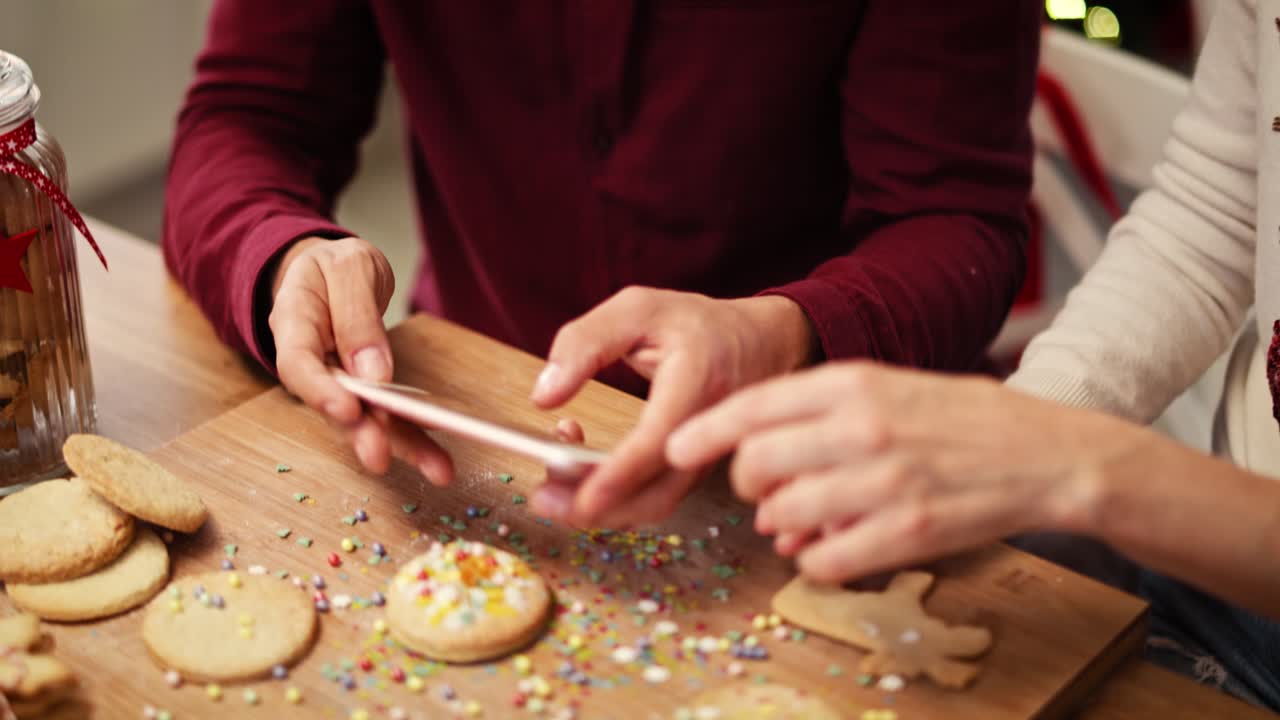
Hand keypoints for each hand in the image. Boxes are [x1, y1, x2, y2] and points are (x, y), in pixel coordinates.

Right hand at [267, 236, 452, 482]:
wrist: (331, 270)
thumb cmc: (334, 266)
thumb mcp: (349, 267)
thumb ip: (357, 315)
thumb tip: (373, 372)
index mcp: (293, 321)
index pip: (298, 364)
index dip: (320, 392)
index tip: (348, 411)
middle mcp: (311, 361)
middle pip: (332, 404)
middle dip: (361, 433)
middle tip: (381, 457)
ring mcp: (336, 382)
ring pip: (364, 420)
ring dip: (400, 446)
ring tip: (438, 470)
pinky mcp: (362, 393)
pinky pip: (385, 416)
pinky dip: (412, 436)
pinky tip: (438, 458)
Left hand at [529, 286, 815, 526]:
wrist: (760, 343)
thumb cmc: (696, 324)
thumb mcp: (637, 309)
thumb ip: (585, 342)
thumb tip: (544, 395)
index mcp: (697, 384)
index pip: (657, 443)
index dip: (618, 476)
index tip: (579, 498)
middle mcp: (707, 432)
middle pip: (656, 493)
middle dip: (598, 509)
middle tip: (542, 499)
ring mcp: (703, 458)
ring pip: (655, 504)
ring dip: (602, 507)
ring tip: (551, 485)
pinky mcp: (693, 470)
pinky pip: (656, 497)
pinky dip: (616, 497)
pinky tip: (581, 467)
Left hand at [667, 363, 1147, 581]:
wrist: (1045, 452)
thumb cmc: (959, 417)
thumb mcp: (888, 386)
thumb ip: (819, 412)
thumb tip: (755, 454)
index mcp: (853, 383)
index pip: (753, 406)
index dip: (703, 432)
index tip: (674, 448)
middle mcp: (862, 428)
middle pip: (754, 465)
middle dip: (748, 485)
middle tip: (764, 492)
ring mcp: (885, 482)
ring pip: (783, 515)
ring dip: (781, 525)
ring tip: (801, 520)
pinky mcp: (908, 532)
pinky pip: (825, 560)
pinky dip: (817, 559)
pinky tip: (835, 545)